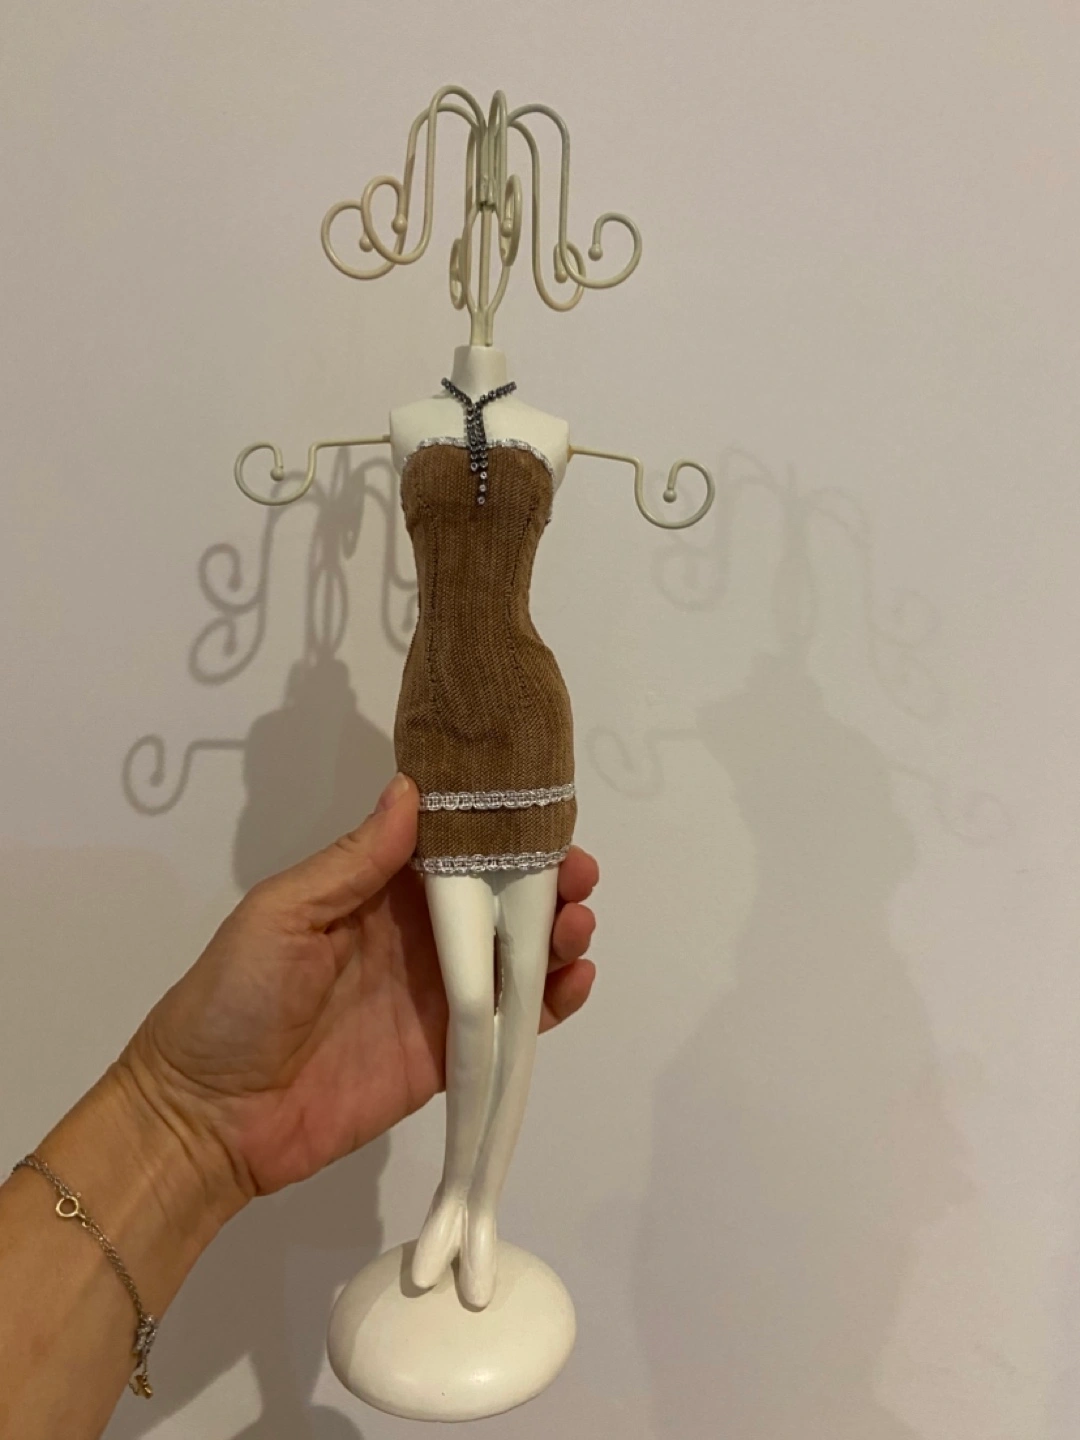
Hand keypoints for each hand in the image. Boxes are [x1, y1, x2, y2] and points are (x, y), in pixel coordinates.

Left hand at [117, 773, 597, 1212]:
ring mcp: (438, 997)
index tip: (540, 811)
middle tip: (577, 873)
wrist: (211, 1118)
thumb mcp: (284, 914)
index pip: (452, 848)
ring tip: (577, 922)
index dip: (499, 828)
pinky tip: (576, 978)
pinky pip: (512, 1023)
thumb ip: (355, 861)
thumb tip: (411, 789)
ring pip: (515, 955)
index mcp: (376, 893)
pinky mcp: (450, 1055)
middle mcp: (417, 937)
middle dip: (544, 879)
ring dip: (555, 933)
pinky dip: (552, 1000)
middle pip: (497, 899)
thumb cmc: (235, 998)